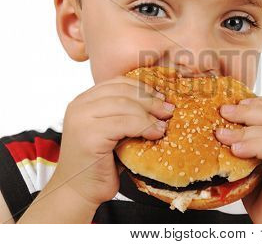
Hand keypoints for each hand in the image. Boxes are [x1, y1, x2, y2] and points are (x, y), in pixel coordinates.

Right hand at [53, 76, 174, 207]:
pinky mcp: (89, 135)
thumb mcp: (115, 130)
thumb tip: (161, 102)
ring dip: (150, 114)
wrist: (79, 191)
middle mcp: (79, 106)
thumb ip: (127, 114)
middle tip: (168, 110)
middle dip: (150, 99)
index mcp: (84, 100)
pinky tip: (155, 134)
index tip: (161, 97)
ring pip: (125, 105)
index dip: (143, 88)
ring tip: (164, 125)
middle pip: (123, 91)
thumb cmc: (101, 162)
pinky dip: (145, 127)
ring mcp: (81, 119)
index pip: (118, 82)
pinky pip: (125, 123)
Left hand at [215, 97, 261, 222]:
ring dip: (244, 130)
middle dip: (245, 110)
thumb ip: (240, 148)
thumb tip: (214, 132)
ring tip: (222, 134)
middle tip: (223, 112)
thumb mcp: (248, 166)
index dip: (252, 102)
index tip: (229, 103)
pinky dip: (254, 145)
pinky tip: (237, 149)